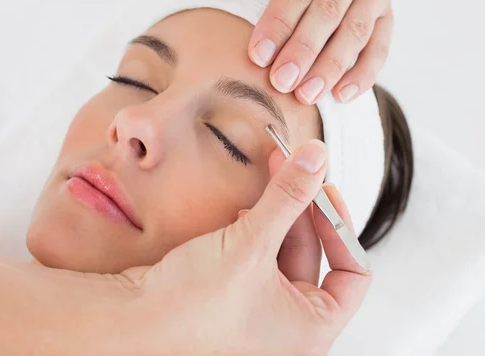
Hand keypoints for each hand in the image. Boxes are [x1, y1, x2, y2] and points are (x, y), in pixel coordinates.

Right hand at [0, 142, 369, 355]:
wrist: (129, 322)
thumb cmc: (192, 305)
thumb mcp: (252, 245)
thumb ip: (289, 197)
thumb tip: (318, 156)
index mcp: (312, 328)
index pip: (355, 274)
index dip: (343, 227)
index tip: (325, 190)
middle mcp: (288, 324)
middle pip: (314, 253)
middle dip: (300, 206)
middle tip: (289, 163)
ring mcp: (258, 309)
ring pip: (282, 249)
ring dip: (274, 212)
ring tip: (266, 176)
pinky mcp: (232, 294)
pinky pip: (255, 254)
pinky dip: (252, 228)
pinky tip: (240, 207)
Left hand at [218, 0, 392, 103]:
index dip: (278, 23)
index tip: (258, 56)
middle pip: (328, 12)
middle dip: (303, 51)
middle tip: (281, 83)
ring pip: (355, 33)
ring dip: (330, 68)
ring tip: (305, 95)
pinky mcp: (387, 14)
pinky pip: (380, 47)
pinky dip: (363, 74)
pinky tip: (340, 96)